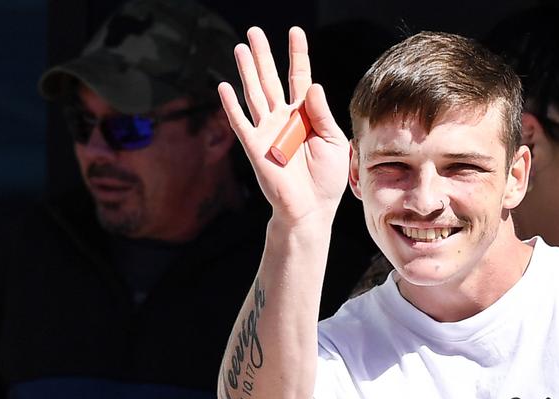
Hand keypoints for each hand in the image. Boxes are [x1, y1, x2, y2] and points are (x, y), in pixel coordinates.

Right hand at [219, 26, 348, 230]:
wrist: (310, 208)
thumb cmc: (326, 179)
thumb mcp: (334, 141)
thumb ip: (322, 113)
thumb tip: (313, 85)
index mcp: (305, 115)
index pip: (300, 78)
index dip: (297, 55)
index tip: (295, 32)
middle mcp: (284, 119)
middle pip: (271, 79)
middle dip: (263, 55)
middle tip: (254, 31)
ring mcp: (267, 131)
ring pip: (254, 94)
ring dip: (247, 71)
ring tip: (240, 47)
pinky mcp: (255, 146)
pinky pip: (241, 122)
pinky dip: (231, 105)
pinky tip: (224, 86)